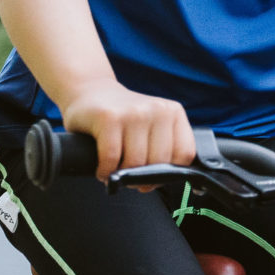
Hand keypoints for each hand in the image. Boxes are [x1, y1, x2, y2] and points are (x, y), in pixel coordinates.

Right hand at [62, 83, 196, 183]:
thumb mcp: (152, 123)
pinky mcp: (109, 118)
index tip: (154, 178)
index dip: (169, 174)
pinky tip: (103, 170)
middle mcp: (157, 110)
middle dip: (143, 179)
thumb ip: (166, 146)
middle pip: (159, 163)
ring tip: (115, 173)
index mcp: (173, 112)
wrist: (89, 89)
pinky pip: (111, 158)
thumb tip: (176, 184)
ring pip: (135, 163)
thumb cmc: (122, 116)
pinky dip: (106, 171)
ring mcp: (133, 112)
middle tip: (130, 179)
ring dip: (123, 176)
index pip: (184, 154)